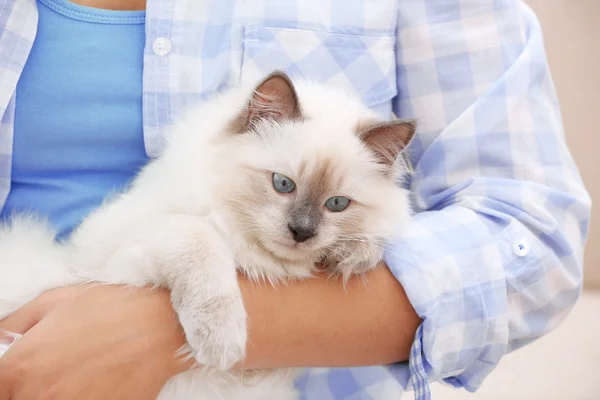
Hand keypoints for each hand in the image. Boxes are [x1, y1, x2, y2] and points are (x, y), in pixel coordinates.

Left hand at [0, 285, 191, 399]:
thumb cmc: (111, 307)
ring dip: (58, 393)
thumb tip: (0, 339)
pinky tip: (98, 382)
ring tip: (80, 375)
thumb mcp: (55, 300)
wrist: (164, 323)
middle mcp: (40, 395)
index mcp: (20, 366)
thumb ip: (13, 324)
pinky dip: (84, 396)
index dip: (6, 382)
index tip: (15, 377)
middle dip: (30, 388)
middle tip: (54, 369)